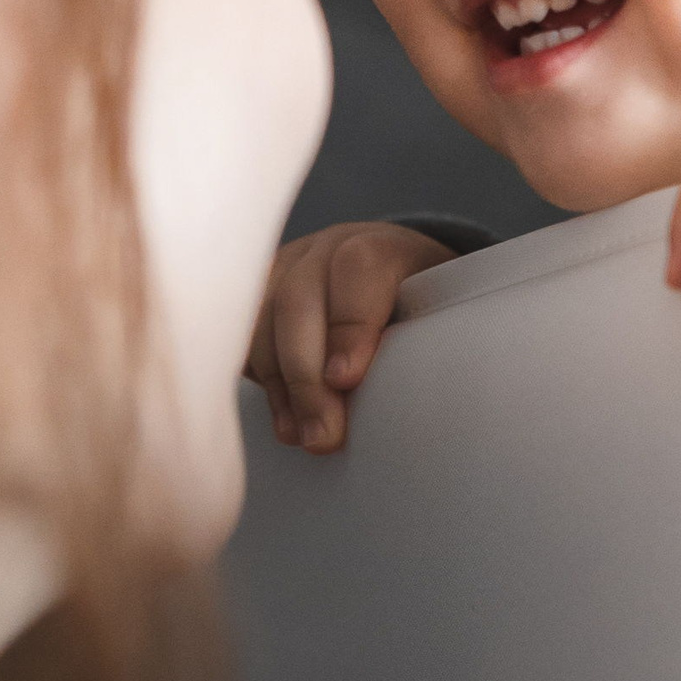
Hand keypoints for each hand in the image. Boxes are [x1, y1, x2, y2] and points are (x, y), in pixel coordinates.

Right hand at [251, 223, 453, 451]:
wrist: (390, 272)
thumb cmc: (420, 304)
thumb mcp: (440, 312)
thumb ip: (425, 339)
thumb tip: (404, 398)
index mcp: (379, 246)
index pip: (357, 270)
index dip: (348, 326)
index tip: (345, 380)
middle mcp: (324, 250)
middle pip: (297, 301)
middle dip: (305, 376)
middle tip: (322, 434)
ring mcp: (284, 268)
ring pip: (260, 319)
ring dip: (278, 386)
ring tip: (300, 435)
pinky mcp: (256, 295)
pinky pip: (241, 335)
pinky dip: (260, 380)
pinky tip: (283, 418)